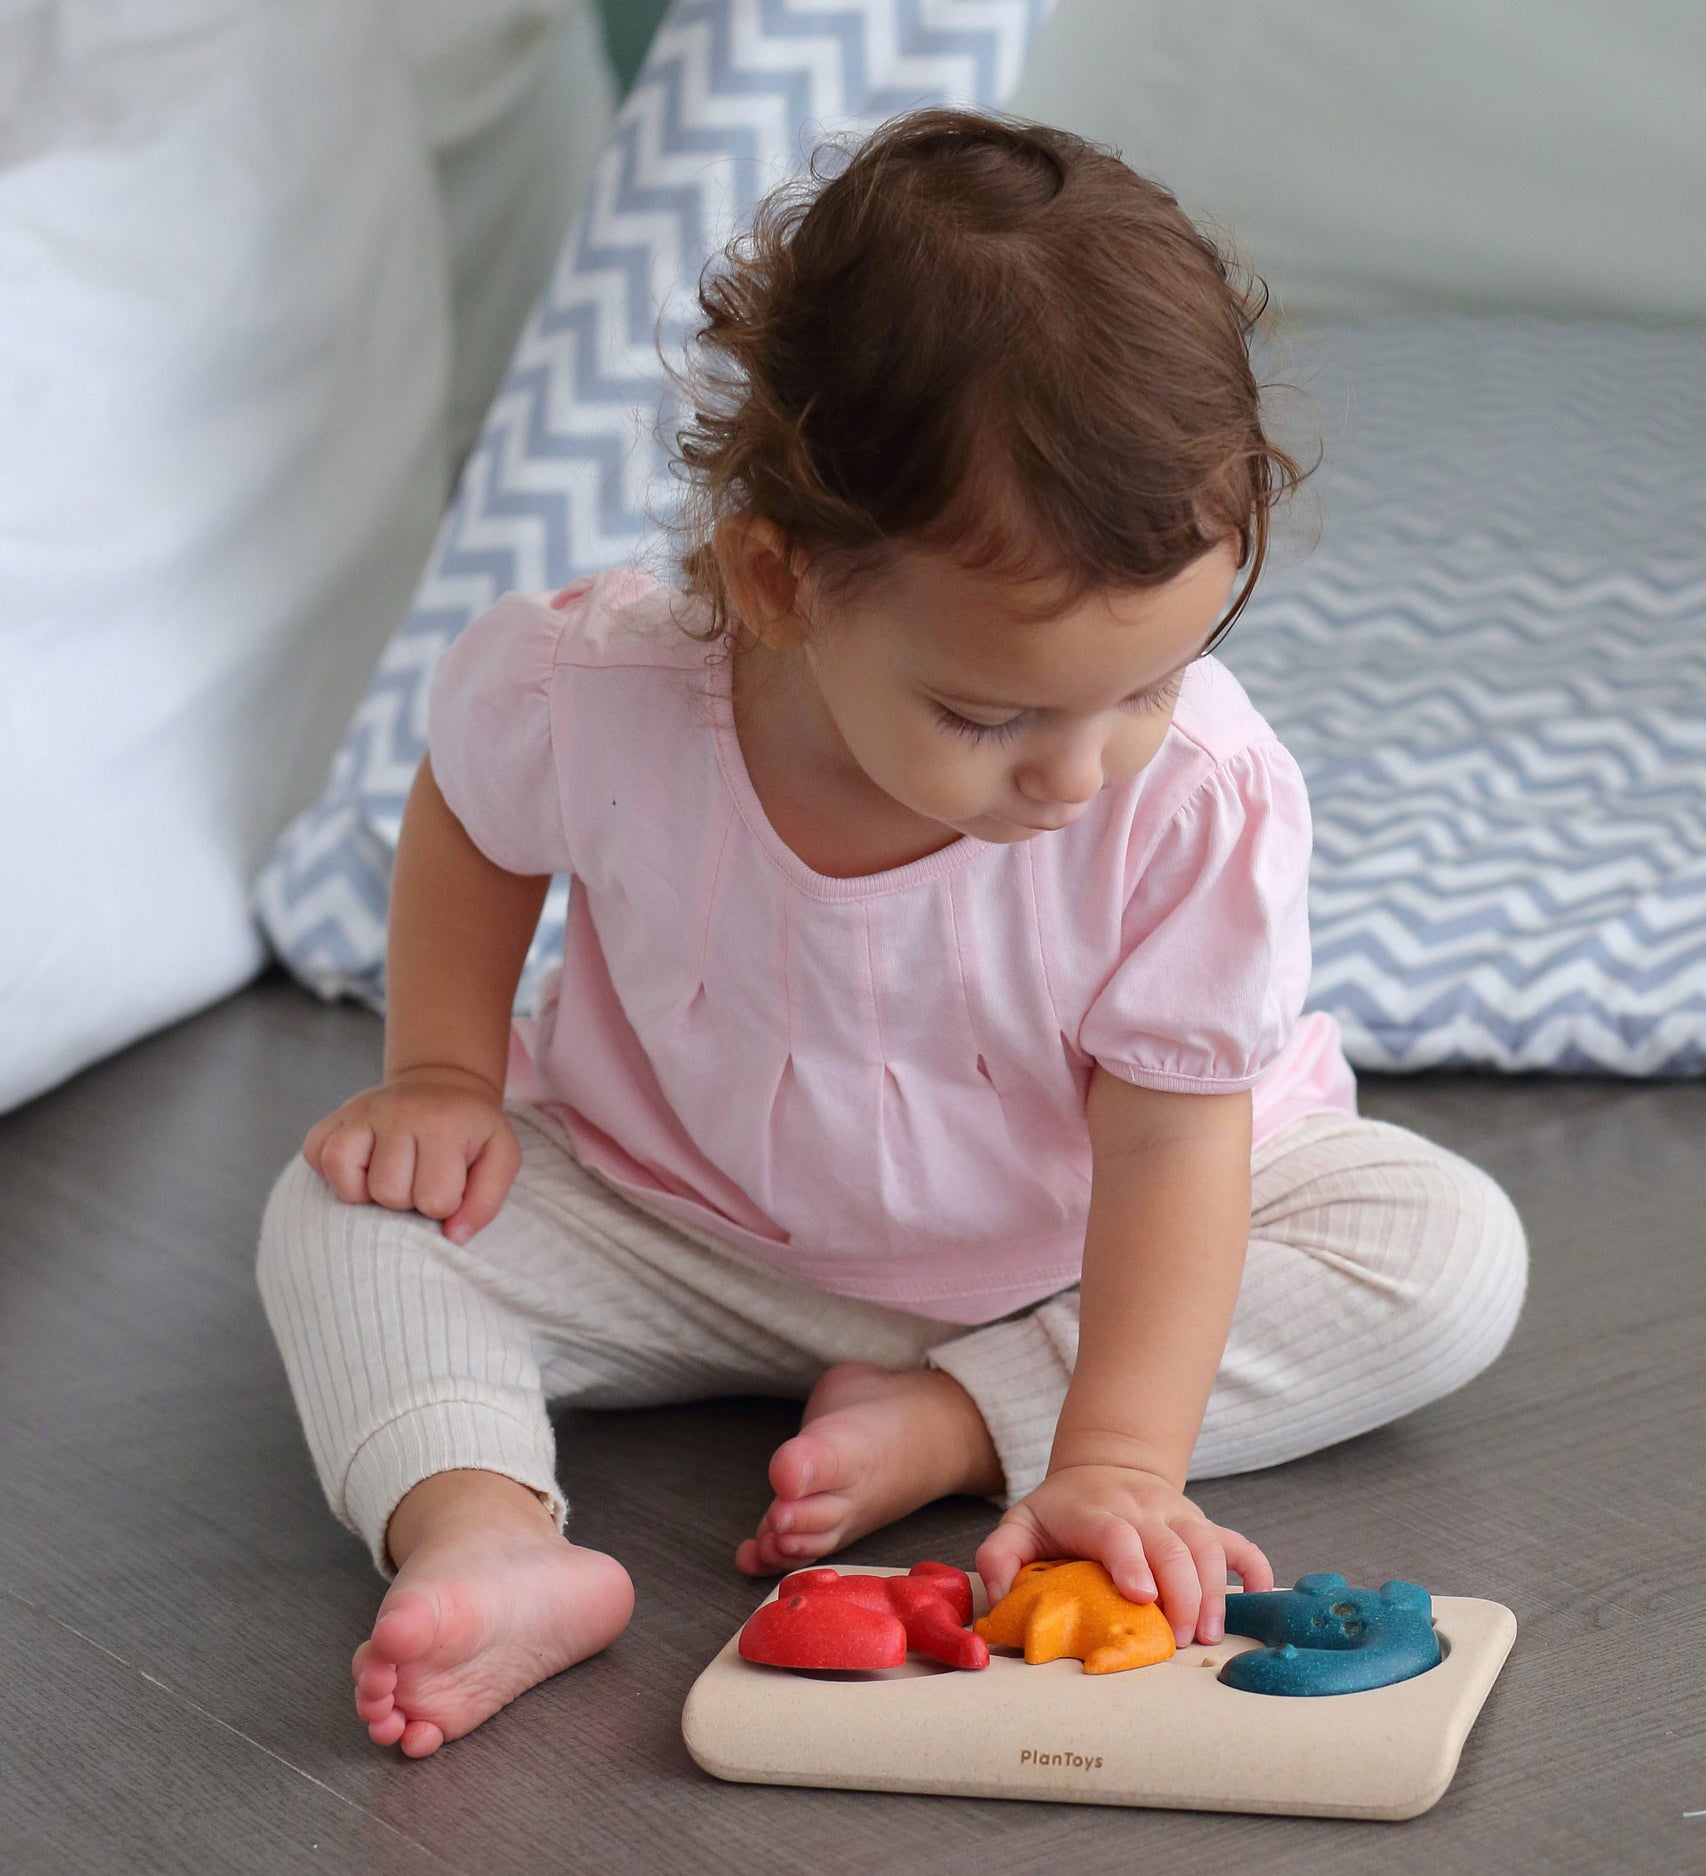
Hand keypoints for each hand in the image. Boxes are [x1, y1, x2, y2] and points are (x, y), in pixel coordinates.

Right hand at [302, 1064, 520, 1243]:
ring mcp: (361, 1111)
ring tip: (389, 1178)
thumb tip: (454, 1237)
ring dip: (366, 1192)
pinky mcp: (335, 1115)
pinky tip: (362, 1167)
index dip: (445, 1204)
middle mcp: (398, 1112)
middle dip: (406, 1200)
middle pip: (387, 1193)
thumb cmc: (472, 1132)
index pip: (434, 1199)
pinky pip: (316, 1154)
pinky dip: (334, 1173)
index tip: (451, 1185)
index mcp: (444, 1124)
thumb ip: (486, 1202)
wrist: (443, 1084)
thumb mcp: (500, 1157)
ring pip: (344, 1176)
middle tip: (419, 1179)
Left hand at [975, 1462, 1274, 1647]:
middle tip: (1180, 1639)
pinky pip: (1238, 1542)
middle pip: (1171, 1547)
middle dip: (1181, 1593)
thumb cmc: (1062, 1510)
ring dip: (1214, 1590)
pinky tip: (1259, 1597)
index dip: (1130, 1562)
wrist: (1106, 1466)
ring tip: (1209, 1633)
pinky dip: (1254, 1569)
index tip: (1142, 1597)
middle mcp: (1142, 1510)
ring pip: (1208, 1546)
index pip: (1116, 1533)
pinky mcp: (1201, 1524)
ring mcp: (1177, 1515)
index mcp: (1096, 1512)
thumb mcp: (1021, 1524)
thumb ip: (999, 1557)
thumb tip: (997, 1597)